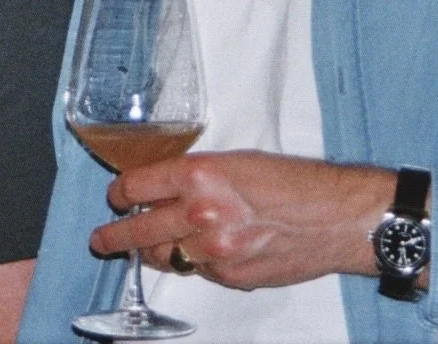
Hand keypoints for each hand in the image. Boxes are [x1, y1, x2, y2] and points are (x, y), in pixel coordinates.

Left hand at [89, 150, 393, 289]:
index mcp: (199, 175)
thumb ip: (197, 175)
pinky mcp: (229, 277)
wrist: (337, 217)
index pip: (136, 186)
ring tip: (141, 249)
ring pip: (162, 257)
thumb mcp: (237, 160)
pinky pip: (198, 271)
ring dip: (149, 252)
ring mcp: (213, 251)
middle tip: (101, 239)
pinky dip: (194, 263)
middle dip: (112, 236)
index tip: (116, 196)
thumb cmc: (295, 182)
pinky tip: (201, 252)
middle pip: (137, 230)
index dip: (119, 193)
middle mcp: (200, 214)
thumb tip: (166, 186)